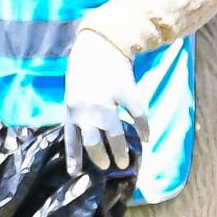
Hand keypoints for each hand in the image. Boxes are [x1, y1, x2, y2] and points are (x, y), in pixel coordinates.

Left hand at [61, 30, 145, 176]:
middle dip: (100, 159)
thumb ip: (78, 113)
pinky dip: (143, 129)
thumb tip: (85, 136)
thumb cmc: (84, 68)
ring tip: (124, 161)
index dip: (74, 159)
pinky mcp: (126, 92)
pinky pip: (137, 116)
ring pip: (115, 135)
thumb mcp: (73, 92)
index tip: (76, 174)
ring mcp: (107, 101)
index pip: (71, 140)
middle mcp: (87, 108)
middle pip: (93, 143)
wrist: (100, 42)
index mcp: (72, 109)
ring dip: (120, 151)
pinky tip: (146, 138)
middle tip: (107, 167)